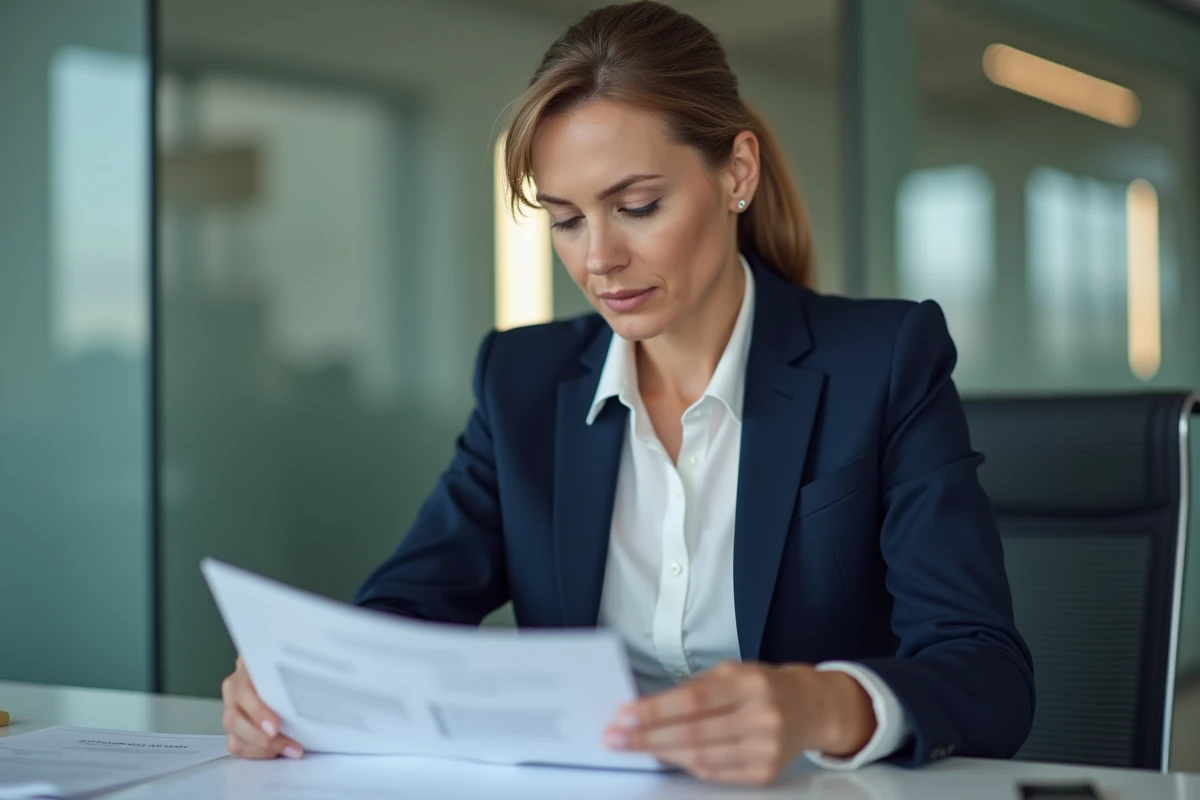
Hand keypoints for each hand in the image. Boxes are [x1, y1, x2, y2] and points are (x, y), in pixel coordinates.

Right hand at [220, 656, 303, 758]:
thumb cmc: (288, 666)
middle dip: (261, 737)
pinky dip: (259, 753)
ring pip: (234, 737)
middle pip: (233, 719)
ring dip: (263, 749)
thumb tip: (315, 689)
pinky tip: (279, 751)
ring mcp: (232, 709)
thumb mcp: (293, 663)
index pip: (244, 690)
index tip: (274, 727)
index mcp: (247, 668)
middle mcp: (234, 689)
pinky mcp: (235, 728)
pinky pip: (238, 746)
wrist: (279, 671)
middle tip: (289, 745)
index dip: (258, 712)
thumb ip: (297, 676)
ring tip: (291, 749)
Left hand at [602, 661, 874, 784]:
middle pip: (694, 733)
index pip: (694, 700)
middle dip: (648, 737)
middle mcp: (762, 716)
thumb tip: (644, 709)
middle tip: (615, 737)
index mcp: (750, 683)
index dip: (655, 710)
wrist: (810, 707)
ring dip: (661, 753)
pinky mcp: (766, 772)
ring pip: (701, 758)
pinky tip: (666, 756)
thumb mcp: (731, 672)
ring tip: (634, 746)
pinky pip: (715, 773)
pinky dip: (686, 765)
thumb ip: (693, 690)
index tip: (624, 715)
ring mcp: (766, 748)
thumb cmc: (762, 685)